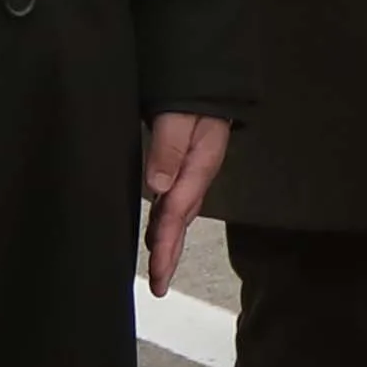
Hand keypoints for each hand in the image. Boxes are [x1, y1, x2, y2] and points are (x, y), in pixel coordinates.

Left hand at [141, 111, 229, 289]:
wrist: (209, 81)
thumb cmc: (194, 96)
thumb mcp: (181, 115)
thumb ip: (169, 147)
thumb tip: (157, 187)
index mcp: (200, 165)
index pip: (178, 209)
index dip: (166, 241)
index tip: (157, 270)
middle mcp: (198, 174)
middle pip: (182, 220)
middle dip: (170, 254)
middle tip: (159, 285)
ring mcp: (192, 172)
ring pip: (179, 214)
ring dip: (168, 242)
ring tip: (159, 270)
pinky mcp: (185, 168)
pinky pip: (175, 202)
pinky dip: (167, 223)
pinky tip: (160, 233)